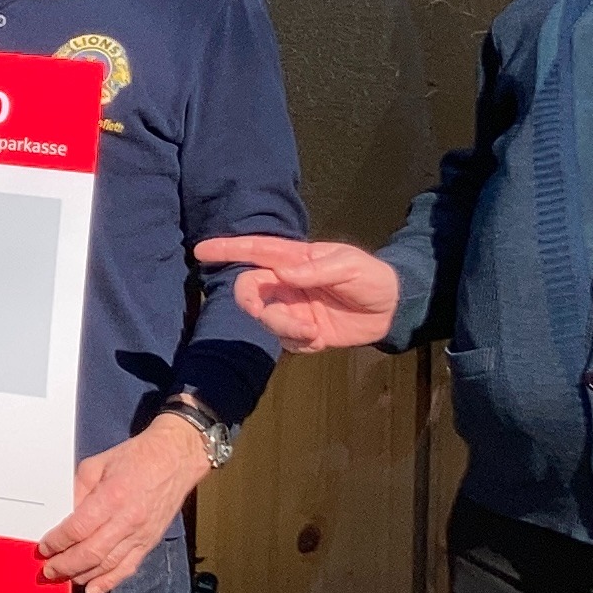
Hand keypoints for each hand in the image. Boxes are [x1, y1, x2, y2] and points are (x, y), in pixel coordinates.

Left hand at [38, 421, 206, 592]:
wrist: (175, 459)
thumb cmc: (138, 457)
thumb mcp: (97, 464)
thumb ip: (78, 490)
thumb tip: (64, 514)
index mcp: (112, 497)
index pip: (77, 529)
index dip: (57, 542)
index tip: (45, 547)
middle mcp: (127, 520)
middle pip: (89, 553)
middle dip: (65, 565)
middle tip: (49, 569)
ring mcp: (140, 534)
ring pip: (107, 565)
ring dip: (82, 575)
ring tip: (65, 578)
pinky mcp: (149, 542)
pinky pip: (127, 568)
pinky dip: (109, 582)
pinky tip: (94, 590)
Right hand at [193, 233, 401, 350]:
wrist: (391, 310)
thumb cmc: (370, 278)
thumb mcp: (349, 266)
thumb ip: (315, 269)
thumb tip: (282, 273)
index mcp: (295, 259)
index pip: (255, 250)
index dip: (227, 249)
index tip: (201, 251)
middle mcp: (286, 283)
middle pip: (248, 290)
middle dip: (252, 304)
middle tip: (263, 312)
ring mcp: (292, 308)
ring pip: (264, 319)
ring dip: (283, 327)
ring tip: (312, 331)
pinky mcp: (301, 333)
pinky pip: (284, 341)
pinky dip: (299, 342)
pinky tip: (320, 338)